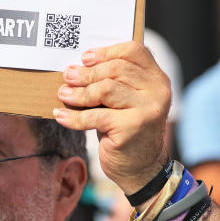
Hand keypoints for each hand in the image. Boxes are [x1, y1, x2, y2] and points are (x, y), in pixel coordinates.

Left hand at [53, 42, 170, 194]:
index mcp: (157, 79)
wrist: (141, 169)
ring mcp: (148, 109)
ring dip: (79, 93)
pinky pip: (96, 116)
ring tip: (63, 94)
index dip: (107, 51)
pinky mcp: (132, 127)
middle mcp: (157, 91)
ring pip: (105, 89)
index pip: (134, 51)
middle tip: (68, 76)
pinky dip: (75, 116)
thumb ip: (113, 82)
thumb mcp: (125, 101)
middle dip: (87, 73)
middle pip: (116, 69)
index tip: (85, 58)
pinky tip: (62, 115)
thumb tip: (76, 67)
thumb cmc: (127, 129)